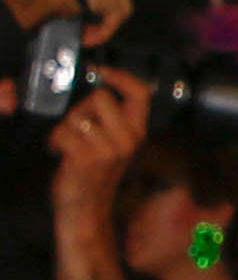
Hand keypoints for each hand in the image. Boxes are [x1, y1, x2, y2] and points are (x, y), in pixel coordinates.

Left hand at [47, 68, 150, 213]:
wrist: (87, 208)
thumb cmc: (96, 172)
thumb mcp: (115, 143)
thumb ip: (114, 117)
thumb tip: (99, 86)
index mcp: (137, 132)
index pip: (141, 93)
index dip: (121, 76)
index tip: (101, 70)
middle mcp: (128, 139)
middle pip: (100, 96)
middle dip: (83, 106)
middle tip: (79, 127)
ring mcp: (108, 149)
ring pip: (77, 114)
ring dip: (65, 126)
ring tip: (68, 143)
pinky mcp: (86, 157)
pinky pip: (63, 131)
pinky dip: (54, 139)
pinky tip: (58, 151)